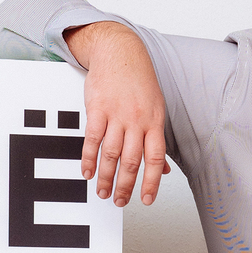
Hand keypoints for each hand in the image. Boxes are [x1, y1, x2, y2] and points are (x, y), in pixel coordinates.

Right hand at [64, 21, 170, 208]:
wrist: (120, 51)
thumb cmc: (138, 80)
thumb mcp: (156, 108)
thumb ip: (156, 139)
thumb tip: (163, 169)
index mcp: (155, 121)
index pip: (156, 158)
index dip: (152, 182)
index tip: (146, 200)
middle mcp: (137, 120)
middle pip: (132, 160)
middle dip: (126, 186)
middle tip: (119, 201)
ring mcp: (117, 114)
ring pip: (112, 154)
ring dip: (106, 177)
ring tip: (102, 191)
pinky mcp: (97, 108)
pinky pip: (92, 139)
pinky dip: (89, 159)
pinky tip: (88, 171)